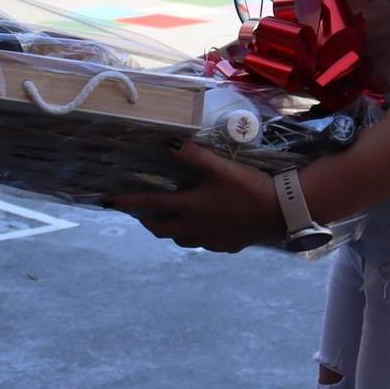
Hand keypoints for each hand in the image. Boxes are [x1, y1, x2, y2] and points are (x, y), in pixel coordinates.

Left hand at [105, 141, 284, 253]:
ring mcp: (210, 241)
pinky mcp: (226, 246)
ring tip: (167, 215)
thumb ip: (193, 155)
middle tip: (139, 208)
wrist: (282, 211)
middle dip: (145, 219)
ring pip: (179, 239)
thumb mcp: (220, 166)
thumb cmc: (249, 186)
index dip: (126, 202)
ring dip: (168, 228)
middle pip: (160, 228)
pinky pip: (201, 243)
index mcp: (189, 208)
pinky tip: (201, 224)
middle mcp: (194, 229)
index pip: (149, 205)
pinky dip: (192, 234)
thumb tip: (168, 141)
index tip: (107, 201)